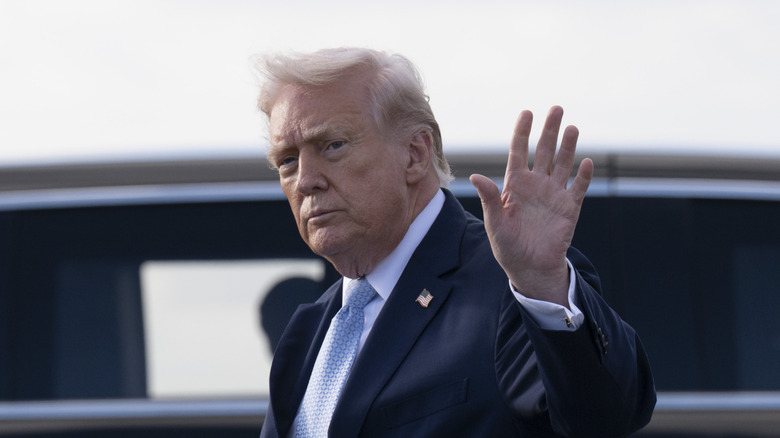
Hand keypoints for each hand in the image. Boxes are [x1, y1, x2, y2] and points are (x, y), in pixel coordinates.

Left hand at [469, 106, 592, 306]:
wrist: (529, 267)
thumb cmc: (507, 246)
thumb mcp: (495, 223)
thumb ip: (489, 198)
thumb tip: (476, 176)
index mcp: (515, 185)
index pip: (518, 151)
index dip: (522, 132)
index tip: (527, 112)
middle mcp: (536, 184)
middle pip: (543, 151)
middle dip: (549, 130)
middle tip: (556, 109)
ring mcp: (554, 194)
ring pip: (562, 164)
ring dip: (568, 146)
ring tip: (572, 128)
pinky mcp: (570, 208)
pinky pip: (578, 188)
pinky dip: (583, 176)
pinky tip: (586, 162)